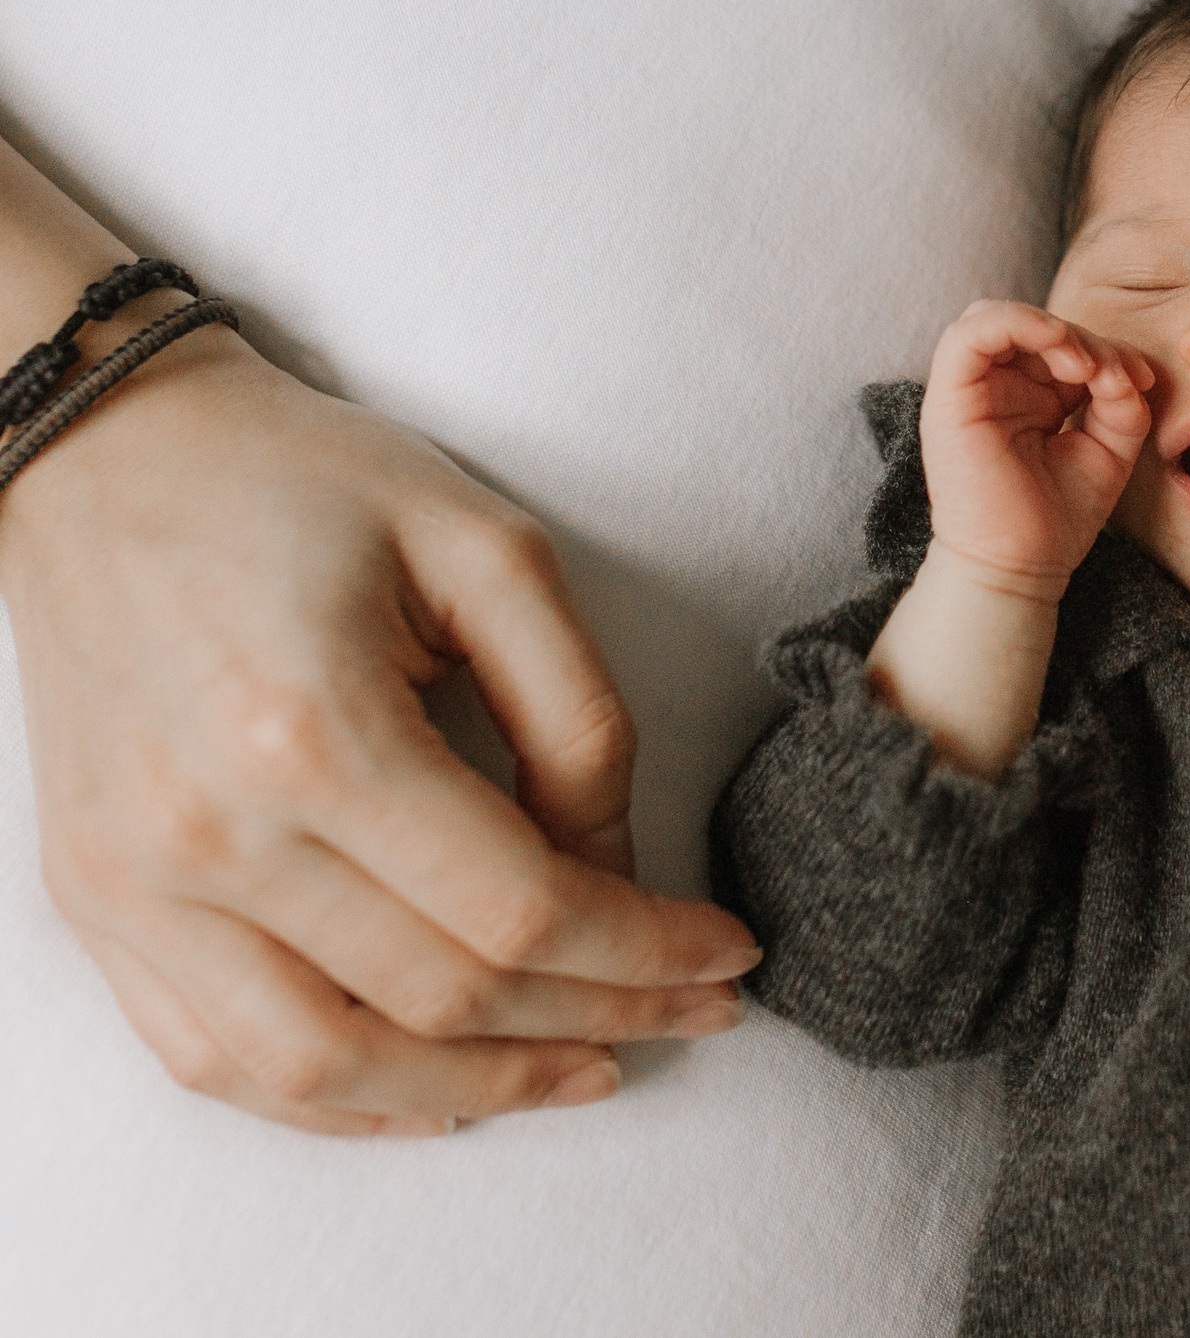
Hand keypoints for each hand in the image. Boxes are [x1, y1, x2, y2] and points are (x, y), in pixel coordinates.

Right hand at [1, 338, 759, 1136]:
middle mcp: (209, 832)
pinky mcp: (95, 902)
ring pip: (326, 1066)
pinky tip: (436, 1088)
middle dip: (599, 1022)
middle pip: (443, 998)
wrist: (107, 456)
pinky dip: (337, 1098)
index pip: (521, 910)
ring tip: (586, 1069)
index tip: (728, 960)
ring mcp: (134, 884)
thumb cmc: (309, 482)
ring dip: (478, 1088)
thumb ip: (575, 715)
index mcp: (314, 732)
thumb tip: (615, 866)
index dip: (647, 955)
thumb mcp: (490, 551)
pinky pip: (214, 1059)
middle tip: (694, 1017)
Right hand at [919, 301, 1156, 599]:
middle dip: (1085, 339)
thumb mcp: (1108, 448)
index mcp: (1028, 395)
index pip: (1060, 342)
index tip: (1140, 381)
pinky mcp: (948, 398)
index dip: (1105, 347)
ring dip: (1053, 329)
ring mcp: (968, 390)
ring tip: (1086, 368)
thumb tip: (1123, 368)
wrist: (1022, 570)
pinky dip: (1020, 325)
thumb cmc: (1058, 517)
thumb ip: (1119, 401)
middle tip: (1116, 377)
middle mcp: (994, 387)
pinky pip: (970, 333)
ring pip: (998, 316)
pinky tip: (1065, 355)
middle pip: (1034, 325)